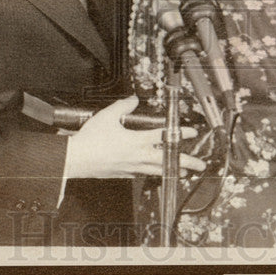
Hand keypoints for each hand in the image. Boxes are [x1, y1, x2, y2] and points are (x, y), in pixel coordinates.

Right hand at [64, 96, 206, 177]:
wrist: (76, 159)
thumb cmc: (90, 139)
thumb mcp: (107, 116)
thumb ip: (123, 106)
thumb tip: (133, 99)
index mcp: (136, 141)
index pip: (164, 136)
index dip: (180, 133)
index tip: (192, 133)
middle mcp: (137, 156)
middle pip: (167, 159)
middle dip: (185, 162)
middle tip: (199, 164)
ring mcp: (131, 168)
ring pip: (157, 170)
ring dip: (172, 169)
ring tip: (184, 172)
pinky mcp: (124, 175)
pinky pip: (142, 174)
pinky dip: (152, 173)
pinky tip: (155, 173)